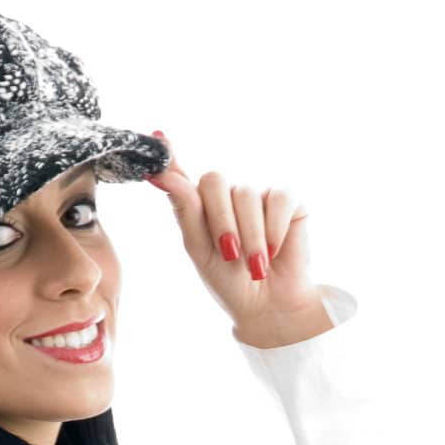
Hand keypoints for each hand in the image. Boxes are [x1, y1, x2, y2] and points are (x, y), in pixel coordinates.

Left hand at [145, 132, 331, 346]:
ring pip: (245, 195)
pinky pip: (277, 199)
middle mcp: (228, 195)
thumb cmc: (230, 282)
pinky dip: (273, 229)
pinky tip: (273, 251)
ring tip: (255, 266)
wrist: (268, 306)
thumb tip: (162, 174)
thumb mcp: (200, 250)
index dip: (169, 157)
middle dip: (221, 221)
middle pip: (214, 181)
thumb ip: (185, 211)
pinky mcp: (287, 200)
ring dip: (250, 237)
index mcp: (201, 207)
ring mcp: (257, 195)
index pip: (182, 177)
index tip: (157, 138)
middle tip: (231, 253)